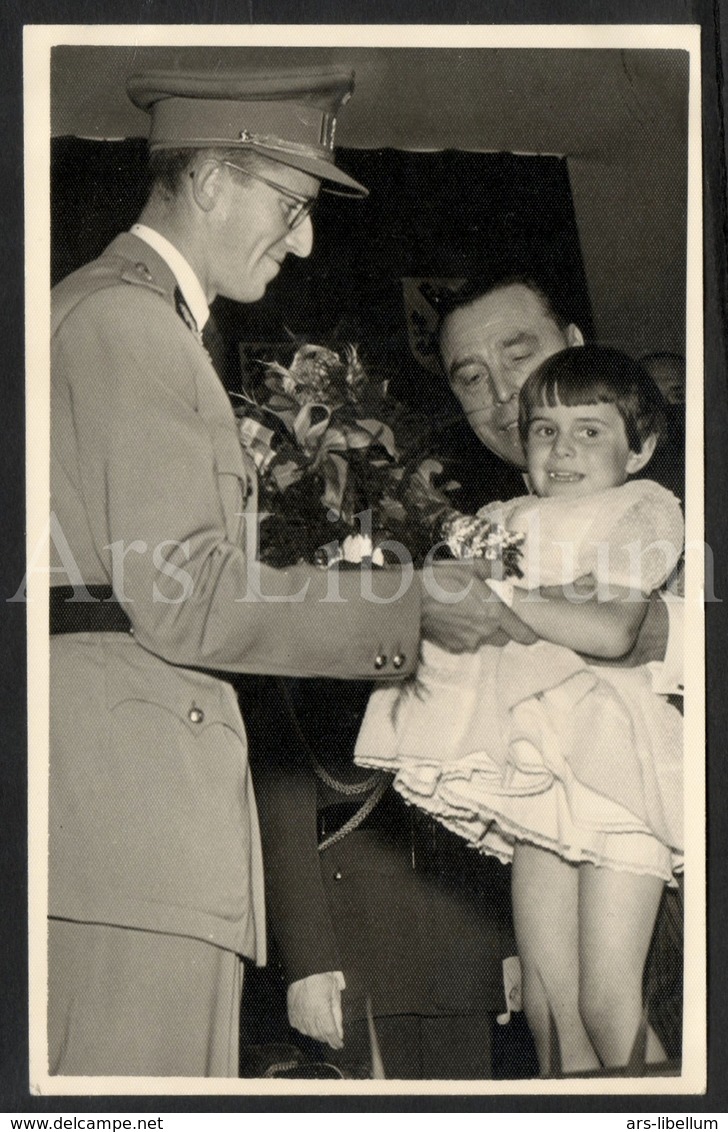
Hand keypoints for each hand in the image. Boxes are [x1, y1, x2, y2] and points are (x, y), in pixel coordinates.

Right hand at [287, 971, 344, 1048]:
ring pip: (308, 1033)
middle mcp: (308, 1015)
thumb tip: (340, 1033)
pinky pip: (298, 1027)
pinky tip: (310, 1024)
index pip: (329, 1032)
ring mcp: (298, 1014)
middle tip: (333, 1036)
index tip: (340, 1045)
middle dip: (327, 1038)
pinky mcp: (291, 1012)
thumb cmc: (323, 978)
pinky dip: (305, 1028)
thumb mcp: (335, 995)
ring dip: (317, 1034)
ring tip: (322, 1030)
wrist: (305, 968)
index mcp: (321, 1010)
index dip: (335, 1041)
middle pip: (318, 1035)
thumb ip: (337, 1015)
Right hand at [420, 562, 536, 651]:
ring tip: (466, 613)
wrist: (412, 599)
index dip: (528, 633)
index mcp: (494, 612)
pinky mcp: (453, 646)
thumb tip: (500, 570)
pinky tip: (453, 619)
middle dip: (500, 629)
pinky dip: (463, 634)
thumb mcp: (469, 566)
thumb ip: (491, 569)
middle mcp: (484, 631)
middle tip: (489, 613)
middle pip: (503, 638)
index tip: (530, 634)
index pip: (522, 632)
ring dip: (480, 631)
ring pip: (483, 640)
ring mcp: (468, 641)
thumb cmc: (441, 581)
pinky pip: (466, 642)